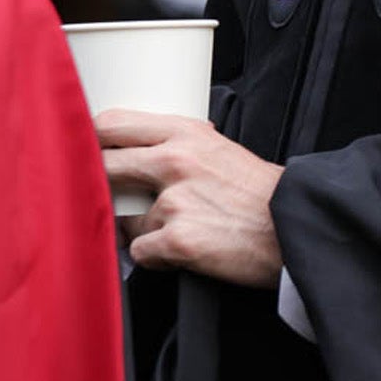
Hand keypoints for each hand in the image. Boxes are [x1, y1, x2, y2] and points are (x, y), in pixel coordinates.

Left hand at [97, 110, 284, 287]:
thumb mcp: (220, 149)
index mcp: (183, 134)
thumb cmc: (260, 194)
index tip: (80, 151)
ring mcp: (175, 201)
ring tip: (175, 229)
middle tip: (110, 199)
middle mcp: (173, 162)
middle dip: (100, 186)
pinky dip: (155, 256)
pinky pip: (140, 251)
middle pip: (102, 167)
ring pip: (122, 217)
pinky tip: (181, 252)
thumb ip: (177, 144)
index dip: (89, 140)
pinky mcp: (179, 240)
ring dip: (138, 229)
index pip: (111, 124)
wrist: (300, 230)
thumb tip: (135, 145)